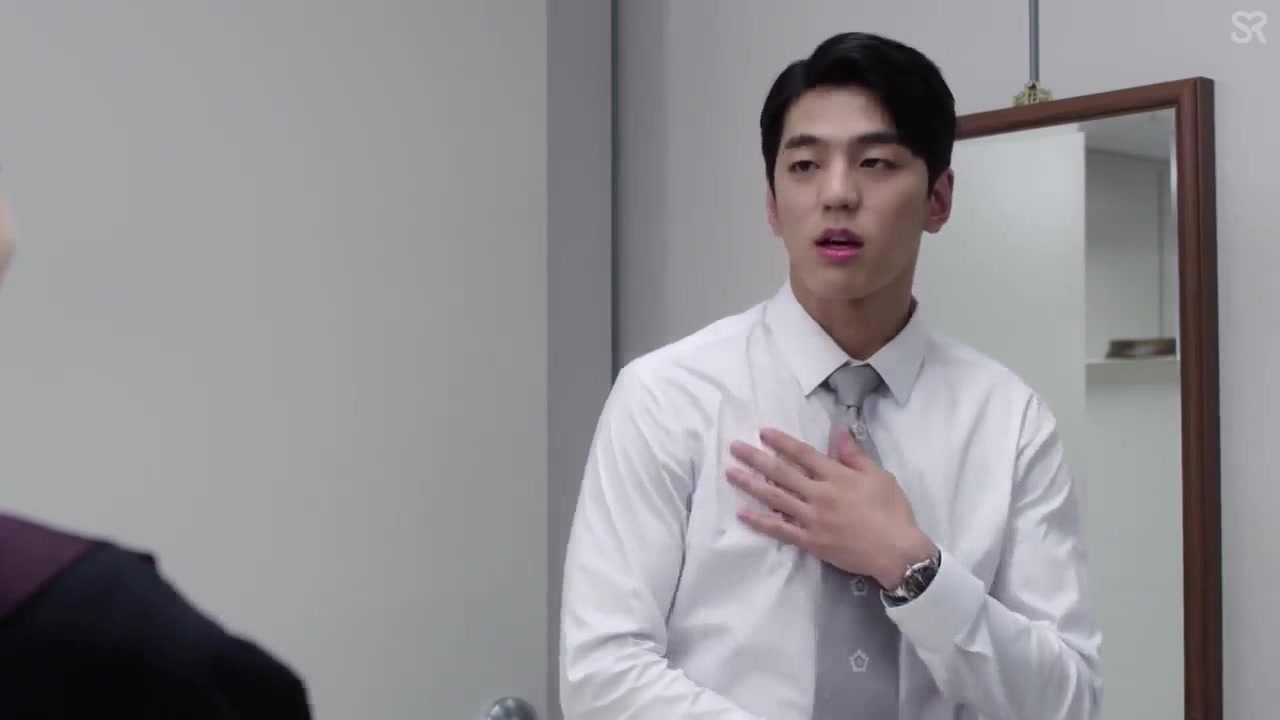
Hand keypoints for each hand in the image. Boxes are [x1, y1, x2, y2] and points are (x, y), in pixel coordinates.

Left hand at [727, 426, 934, 588]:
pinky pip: (780, 530)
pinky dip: (760, 522)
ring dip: (751, 485)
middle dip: (756, 459)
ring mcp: (812, 519)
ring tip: (730, 473)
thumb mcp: (879, 476)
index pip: (803, 454)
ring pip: (775, 498)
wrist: (896, 551)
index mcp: (837, 476)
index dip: (782, 442)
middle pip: (782, 473)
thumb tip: (838, 430)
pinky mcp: (810, 541)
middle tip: (734, 448)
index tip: (763, 432)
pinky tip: (742, 513)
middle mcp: (820, 495)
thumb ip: (854, 455)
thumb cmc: (891, 511)